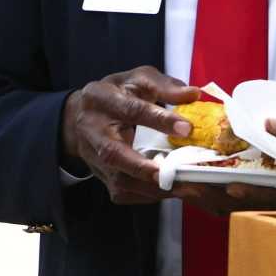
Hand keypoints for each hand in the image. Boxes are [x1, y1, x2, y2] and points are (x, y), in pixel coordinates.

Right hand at [60, 68, 199, 205]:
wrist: (83, 115)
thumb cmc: (116, 95)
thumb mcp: (138, 80)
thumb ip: (165, 86)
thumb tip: (193, 94)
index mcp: (102, 99)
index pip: (131, 110)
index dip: (159, 120)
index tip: (186, 128)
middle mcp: (93, 130)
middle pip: (114, 153)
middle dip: (144, 167)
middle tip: (176, 173)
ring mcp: (94, 157)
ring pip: (119, 180)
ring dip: (152, 187)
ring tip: (183, 186)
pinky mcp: (101, 176)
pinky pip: (123, 192)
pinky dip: (148, 196)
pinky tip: (170, 190)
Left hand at [184, 117, 275, 215]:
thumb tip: (268, 123)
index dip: (254, 194)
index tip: (231, 186)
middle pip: (247, 208)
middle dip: (216, 197)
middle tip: (187, 185)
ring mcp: (275, 209)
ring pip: (237, 209)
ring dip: (209, 198)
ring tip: (180, 185)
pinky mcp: (265, 204)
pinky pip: (237, 204)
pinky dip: (215, 195)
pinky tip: (194, 184)